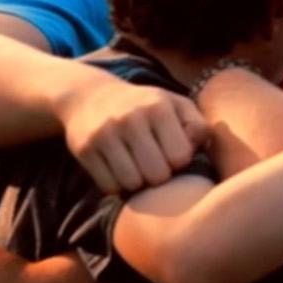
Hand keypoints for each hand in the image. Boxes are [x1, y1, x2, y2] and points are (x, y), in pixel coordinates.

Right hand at [57, 74, 209, 194]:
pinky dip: (117, 185)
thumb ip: (198, 126)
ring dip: (138, 183)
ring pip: (132, 183)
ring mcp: (105, 134)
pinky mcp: (85, 149)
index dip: (180, 161)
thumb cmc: (145, 107)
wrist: (90, 97)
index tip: (172, 154)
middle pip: (157, 175)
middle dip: (160, 176)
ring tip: (138, 169)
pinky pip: (109, 186)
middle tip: (155, 166)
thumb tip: (197, 150)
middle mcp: (130, 118)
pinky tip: (119, 171)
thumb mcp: (176, 106)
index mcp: (158, 107)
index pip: (180, 157)